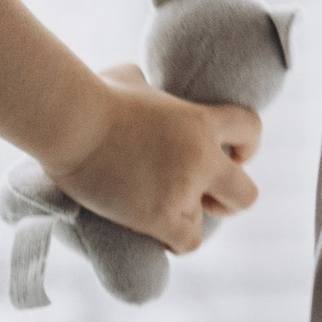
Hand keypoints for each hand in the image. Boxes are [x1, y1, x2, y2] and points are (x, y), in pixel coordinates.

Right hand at [52, 62, 259, 255]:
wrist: (71, 122)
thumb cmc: (91, 94)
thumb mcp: (129, 78)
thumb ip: (147, 88)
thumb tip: (139, 87)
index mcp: (199, 120)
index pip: (251, 130)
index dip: (245, 146)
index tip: (230, 155)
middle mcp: (200, 157)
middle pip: (247, 194)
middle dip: (228, 197)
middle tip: (206, 196)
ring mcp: (181, 188)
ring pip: (207, 221)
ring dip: (186, 217)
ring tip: (159, 208)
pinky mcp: (158, 215)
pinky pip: (188, 242)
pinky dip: (174, 240)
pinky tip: (156, 230)